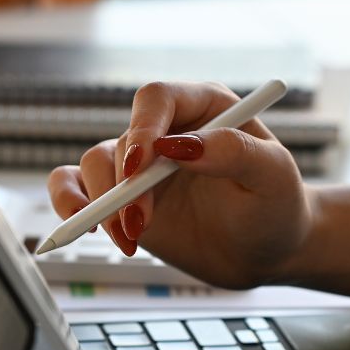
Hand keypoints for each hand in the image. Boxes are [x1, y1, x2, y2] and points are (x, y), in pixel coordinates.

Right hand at [47, 81, 315, 287]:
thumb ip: (235, 152)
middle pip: (123, 139)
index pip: (156, 99)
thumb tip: (180, 145)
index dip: (141, 128)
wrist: (270, 250)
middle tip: (141, 223)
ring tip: (132, 239)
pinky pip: (76, 186)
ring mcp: (143, 165)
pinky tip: (88, 228)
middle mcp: (168, 130)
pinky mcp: (126, 198)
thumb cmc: (279, 206)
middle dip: (125, 184)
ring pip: (95, 165)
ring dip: (103, 204)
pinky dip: (70, 203)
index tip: (140, 167)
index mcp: (205, 107)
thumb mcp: (274, 176)